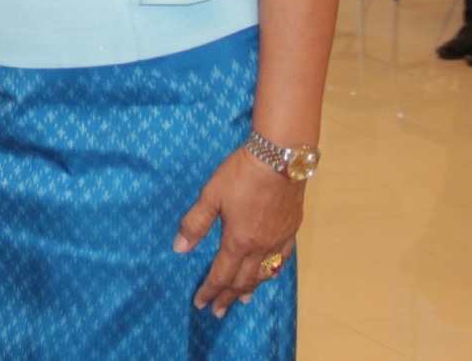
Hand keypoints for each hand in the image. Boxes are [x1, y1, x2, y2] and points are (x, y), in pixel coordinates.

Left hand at [175, 148, 306, 317]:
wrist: (281, 159)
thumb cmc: (242, 174)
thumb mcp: (211, 195)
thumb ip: (195, 223)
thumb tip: (179, 248)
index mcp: (238, 241)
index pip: (221, 275)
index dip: (209, 291)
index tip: (200, 304)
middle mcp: (260, 247)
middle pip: (242, 281)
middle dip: (227, 297)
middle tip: (218, 311)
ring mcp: (278, 241)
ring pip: (263, 274)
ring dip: (250, 289)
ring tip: (241, 301)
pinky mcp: (292, 231)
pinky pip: (281, 260)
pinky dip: (272, 272)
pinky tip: (268, 274)